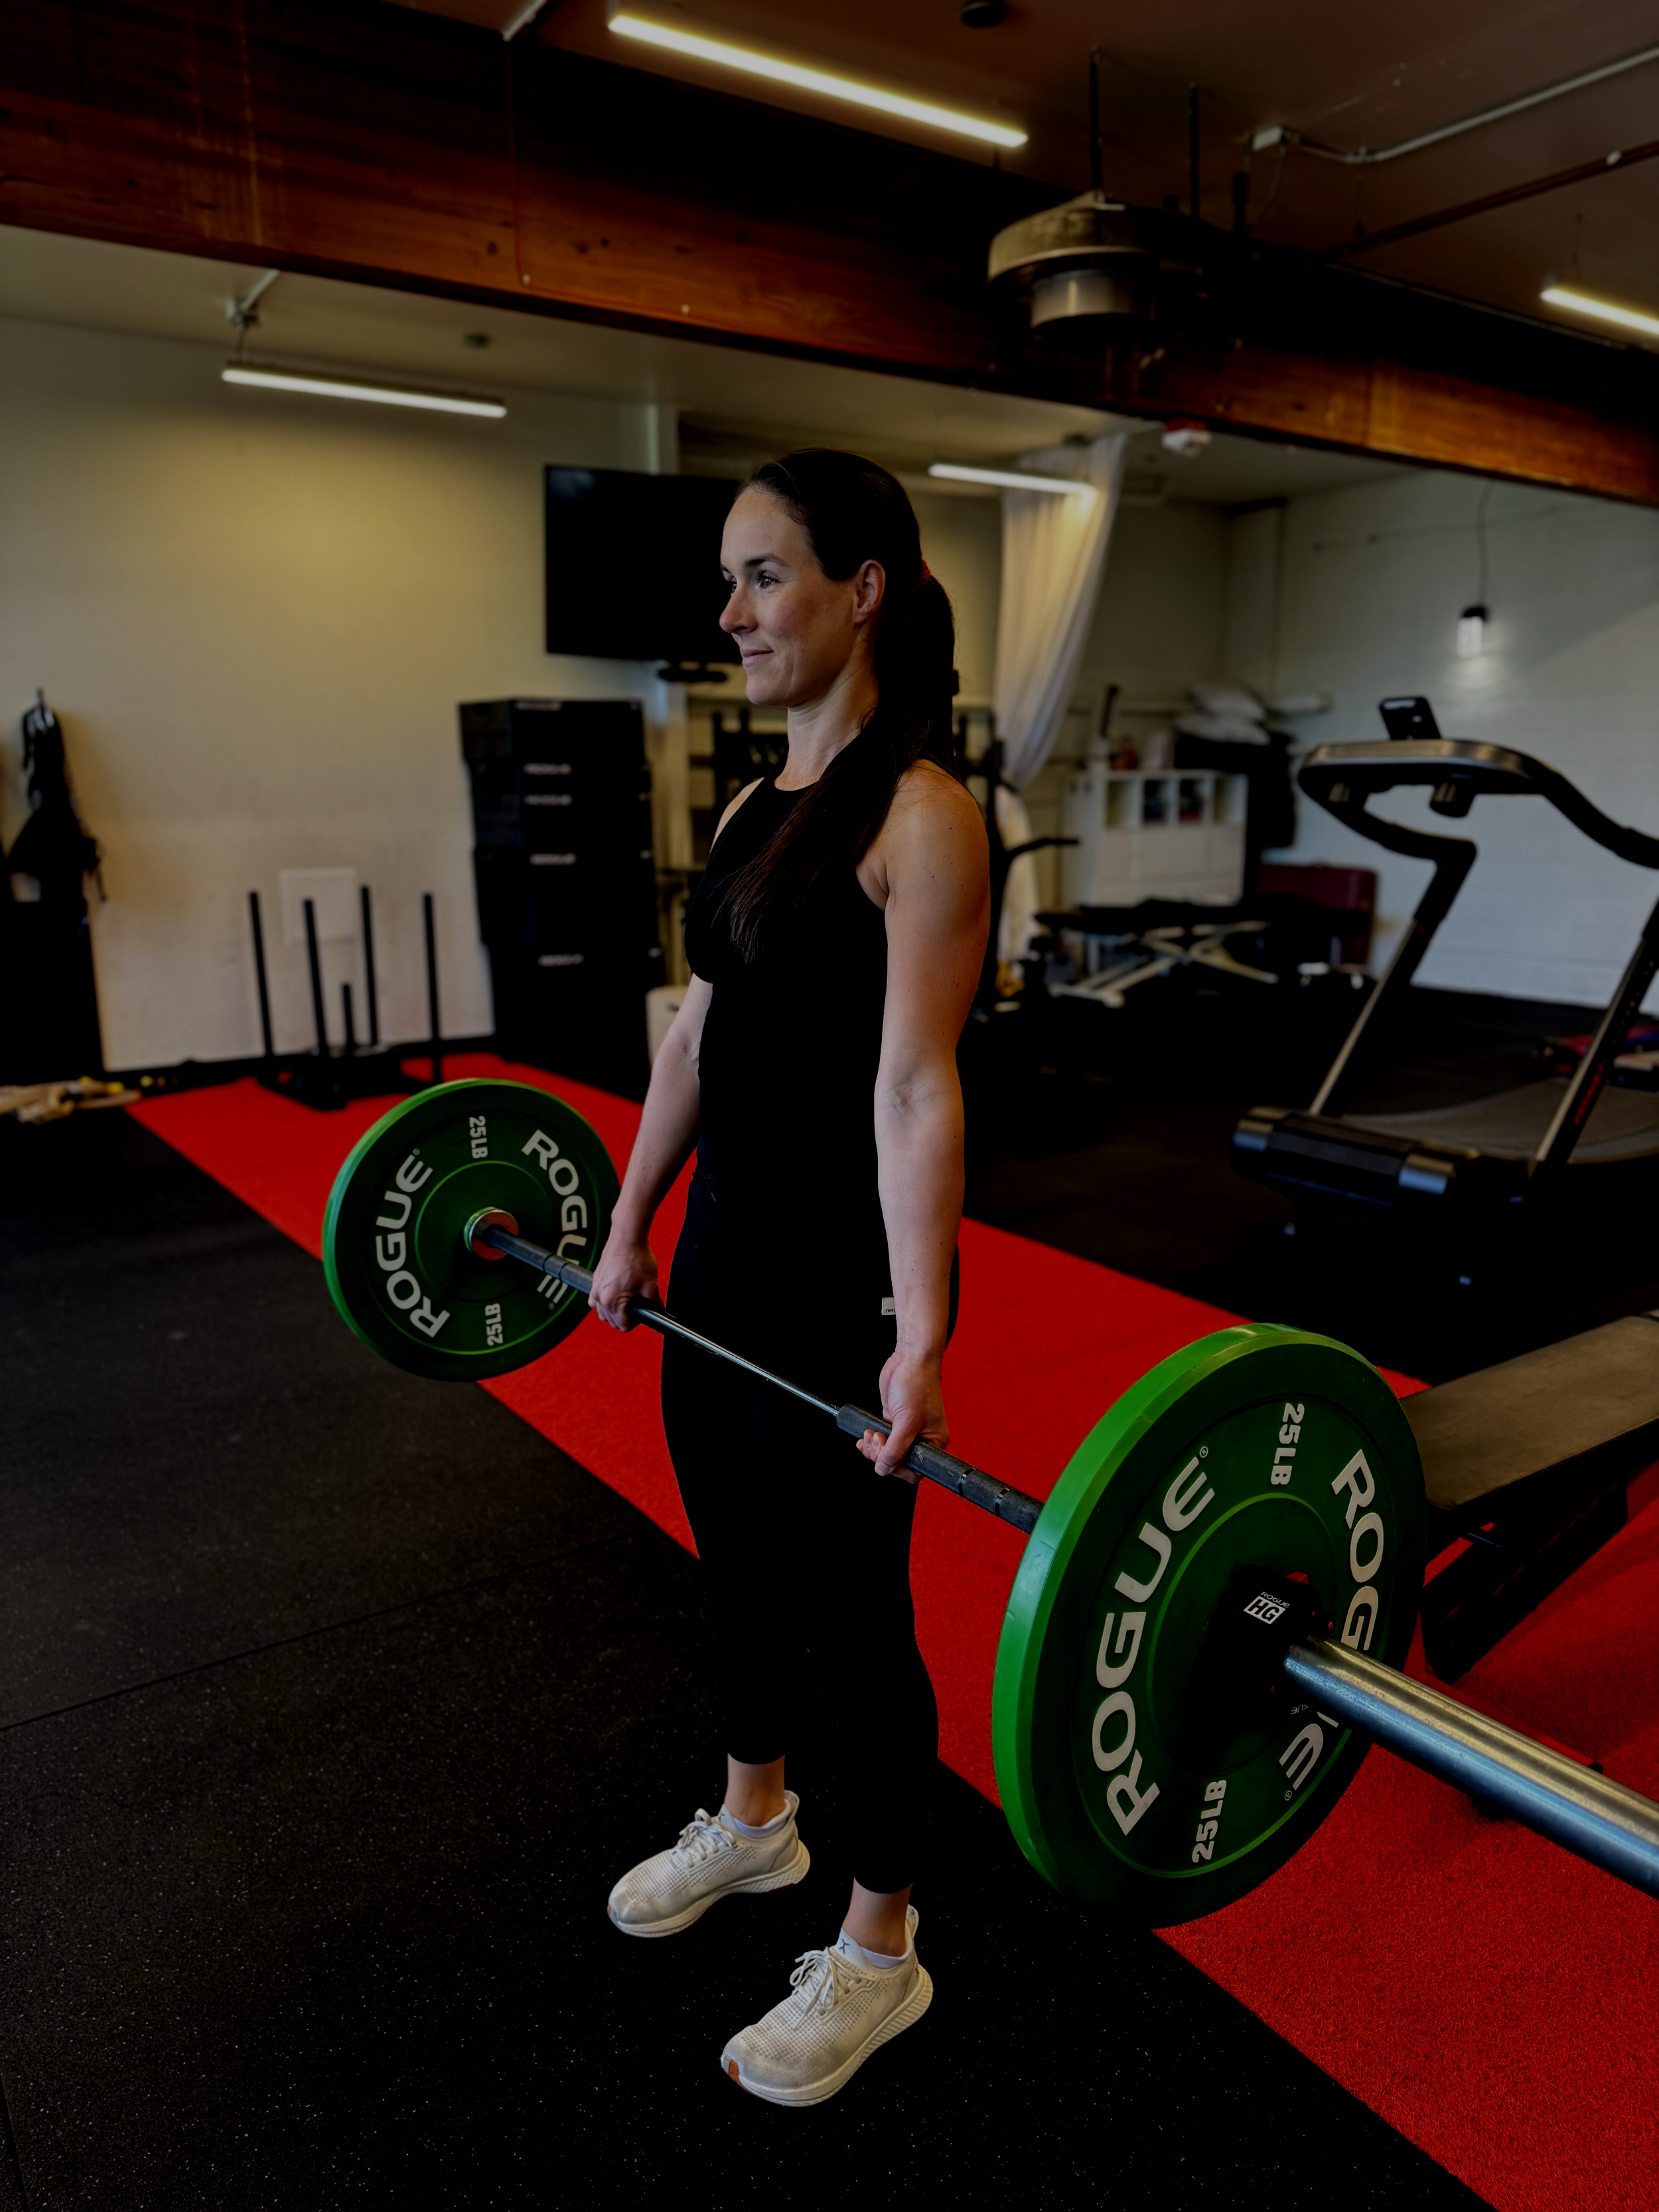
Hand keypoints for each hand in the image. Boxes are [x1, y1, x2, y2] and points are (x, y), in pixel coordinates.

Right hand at [589, 1227, 659, 1330]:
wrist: (626, 1238)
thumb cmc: (637, 1258)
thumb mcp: (651, 1284)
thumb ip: (655, 1302)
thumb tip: (659, 1311)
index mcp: (612, 1301)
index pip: (623, 1325)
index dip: (636, 1322)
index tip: (642, 1314)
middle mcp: (599, 1297)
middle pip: (611, 1322)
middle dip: (625, 1317)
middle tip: (637, 1306)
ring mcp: (595, 1289)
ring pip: (602, 1313)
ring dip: (613, 1312)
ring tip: (627, 1301)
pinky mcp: (594, 1281)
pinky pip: (595, 1301)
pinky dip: (604, 1302)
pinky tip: (615, 1295)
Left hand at [856, 1348, 946, 1480]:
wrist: (909, 1360)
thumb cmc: (918, 1385)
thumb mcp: (906, 1421)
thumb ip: (895, 1448)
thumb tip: (884, 1468)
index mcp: (934, 1441)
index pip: (915, 1470)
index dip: (897, 1468)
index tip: (885, 1460)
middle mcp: (921, 1438)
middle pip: (898, 1462)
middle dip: (882, 1455)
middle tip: (877, 1441)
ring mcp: (906, 1429)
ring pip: (887, 1452)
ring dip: (874, 1448)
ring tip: (871, 1434)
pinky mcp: (894, 1420)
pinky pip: (882, 1439)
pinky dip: (871, 1440)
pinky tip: (866, 1434)